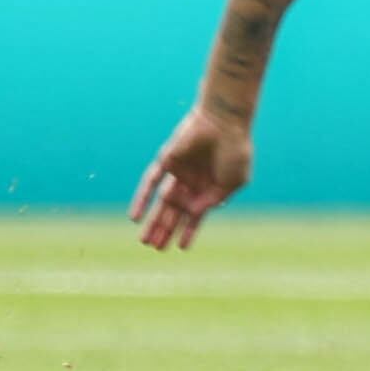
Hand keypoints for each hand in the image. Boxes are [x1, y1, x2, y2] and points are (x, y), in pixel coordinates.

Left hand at [133, 104, 252, 249]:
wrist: (225, 122)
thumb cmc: (235, 150)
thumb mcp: (234, 181)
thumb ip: (215, 199)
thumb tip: (195, 213)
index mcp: (211, 187)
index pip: (196, 214)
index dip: (189, 231)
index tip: (181, 248)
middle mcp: (193, 182)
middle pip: (175, 211)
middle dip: (167, 230)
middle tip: (156, 248)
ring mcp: (178, 173)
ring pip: (162, 202)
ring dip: (154, 222)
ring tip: (145, 241)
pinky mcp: (166, 162)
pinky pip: (151, 182)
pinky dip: (142, 199)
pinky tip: (134, 217)